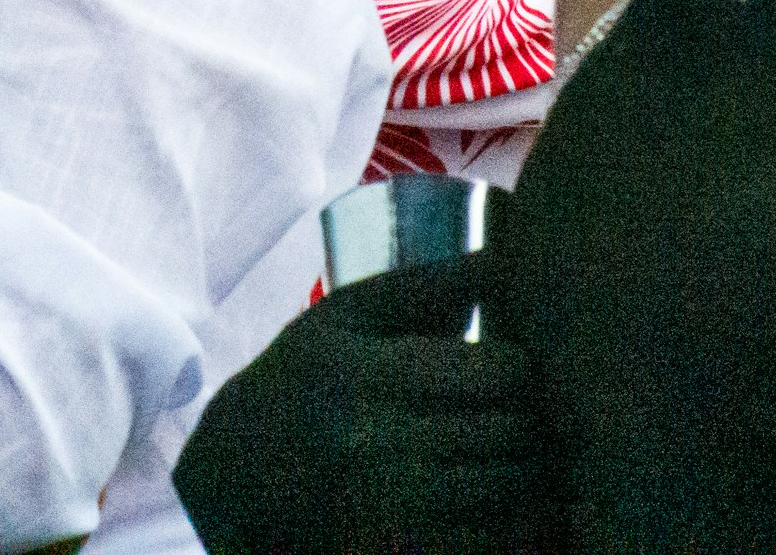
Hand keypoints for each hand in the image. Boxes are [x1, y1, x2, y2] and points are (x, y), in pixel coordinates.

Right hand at [173, 252, 554, 554]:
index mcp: (370, 376)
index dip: (524, 368)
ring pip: (517, 489)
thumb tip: (510, 251)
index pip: (501, 374)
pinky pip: (497, 539)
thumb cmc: (303, 381)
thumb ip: (426, 284)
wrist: (237, 480)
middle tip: (532, 409)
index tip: (515, 365)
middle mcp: (382, 445)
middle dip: (538, 418)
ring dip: (536, 470)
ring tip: (523, 450)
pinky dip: (517, 519)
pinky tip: (504, 498)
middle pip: (517, 431)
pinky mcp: (404, 552)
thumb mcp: (345, 318)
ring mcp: (394, 510)